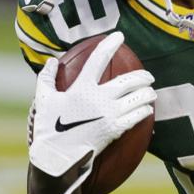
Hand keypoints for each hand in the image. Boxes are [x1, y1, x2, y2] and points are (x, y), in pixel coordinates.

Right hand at [28, 32, 154, 193]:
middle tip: (148, 76)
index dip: (110, 45)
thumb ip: (47, 78)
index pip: (98, 59)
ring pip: (138, 98)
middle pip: (129, 81)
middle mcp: (99, 98)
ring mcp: (110, 114)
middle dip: (143, 76)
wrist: (57, 157)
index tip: (119, 36)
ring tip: (150, 92)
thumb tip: (51, 61)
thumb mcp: (43, 100)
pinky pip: (137, 117)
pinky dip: (144, 111)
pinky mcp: (116, 130)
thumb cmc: (48, 128)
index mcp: (82, 87)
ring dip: (147, 93)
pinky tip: (147, 110)